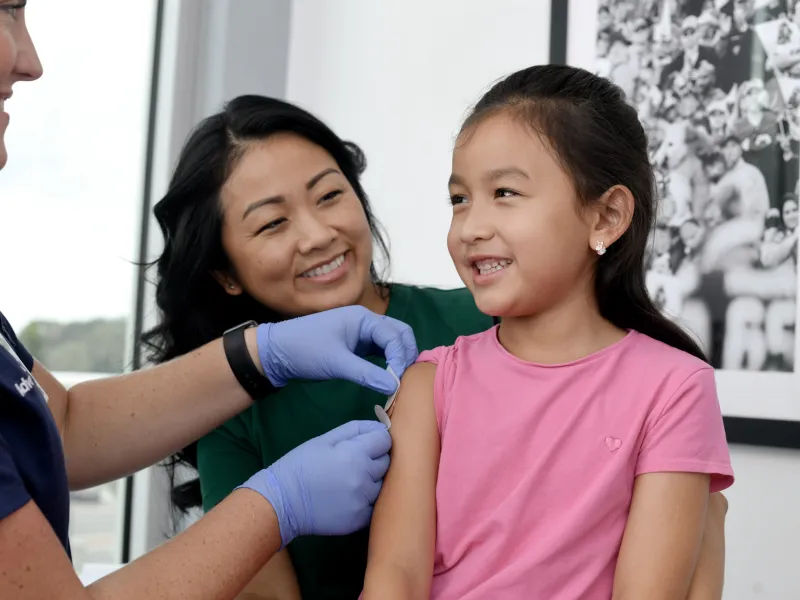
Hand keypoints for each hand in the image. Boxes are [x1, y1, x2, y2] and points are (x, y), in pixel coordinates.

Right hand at [238, 420, 391, 548]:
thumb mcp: (324, 439)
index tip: (366, 445)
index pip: (385, 441)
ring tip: (350, 482)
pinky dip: (366, 501)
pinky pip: (374, 506)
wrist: (282, 502)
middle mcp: (363, 477)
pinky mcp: (359, 520)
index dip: (377, 440)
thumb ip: (355, 429)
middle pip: (386, 463)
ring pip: (382, 485)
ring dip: (372, 481)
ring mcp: (363, 501)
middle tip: (354, 463)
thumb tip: (380, 426)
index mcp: (354, 453)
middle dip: (375, 459)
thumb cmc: (301, 465)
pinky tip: (349, 498)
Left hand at [257, 305, 417, 393]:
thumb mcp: (336, 363)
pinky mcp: (356, 346)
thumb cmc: (304, 350)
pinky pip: (380, 351)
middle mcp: (365, 322)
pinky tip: (387, 377)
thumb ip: (366, 373)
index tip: (397, 380)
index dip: (401, 357)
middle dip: (406, 354)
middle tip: (405, 378)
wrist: (277, 352)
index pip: (395, 334)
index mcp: (363, 318)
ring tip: (399, 380)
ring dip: (398, 358)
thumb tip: (394, 386)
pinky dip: (388, 362)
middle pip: (399, 334)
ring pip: (391, 343)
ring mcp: (361, 333)